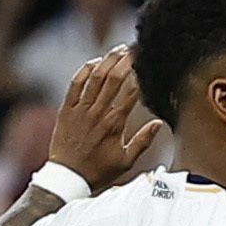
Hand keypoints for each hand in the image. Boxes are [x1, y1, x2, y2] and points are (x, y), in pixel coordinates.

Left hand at [48, 46, 163, 189]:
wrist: (68, 176)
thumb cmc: (98, 171)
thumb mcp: (126, 161)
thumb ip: (143, 141)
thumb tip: (158, 124)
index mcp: (115, 124)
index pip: (130, 91)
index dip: (138, 73)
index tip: (145, 61)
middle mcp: (98, 113)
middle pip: (113, 79)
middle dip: (124, 61)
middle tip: (132, 49)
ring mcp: (80, 109)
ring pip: (95, 78)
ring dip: (106, 61)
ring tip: (117, 50)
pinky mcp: (66, 110)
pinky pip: (75, 85)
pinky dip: (84, 72)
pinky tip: (94, 62)